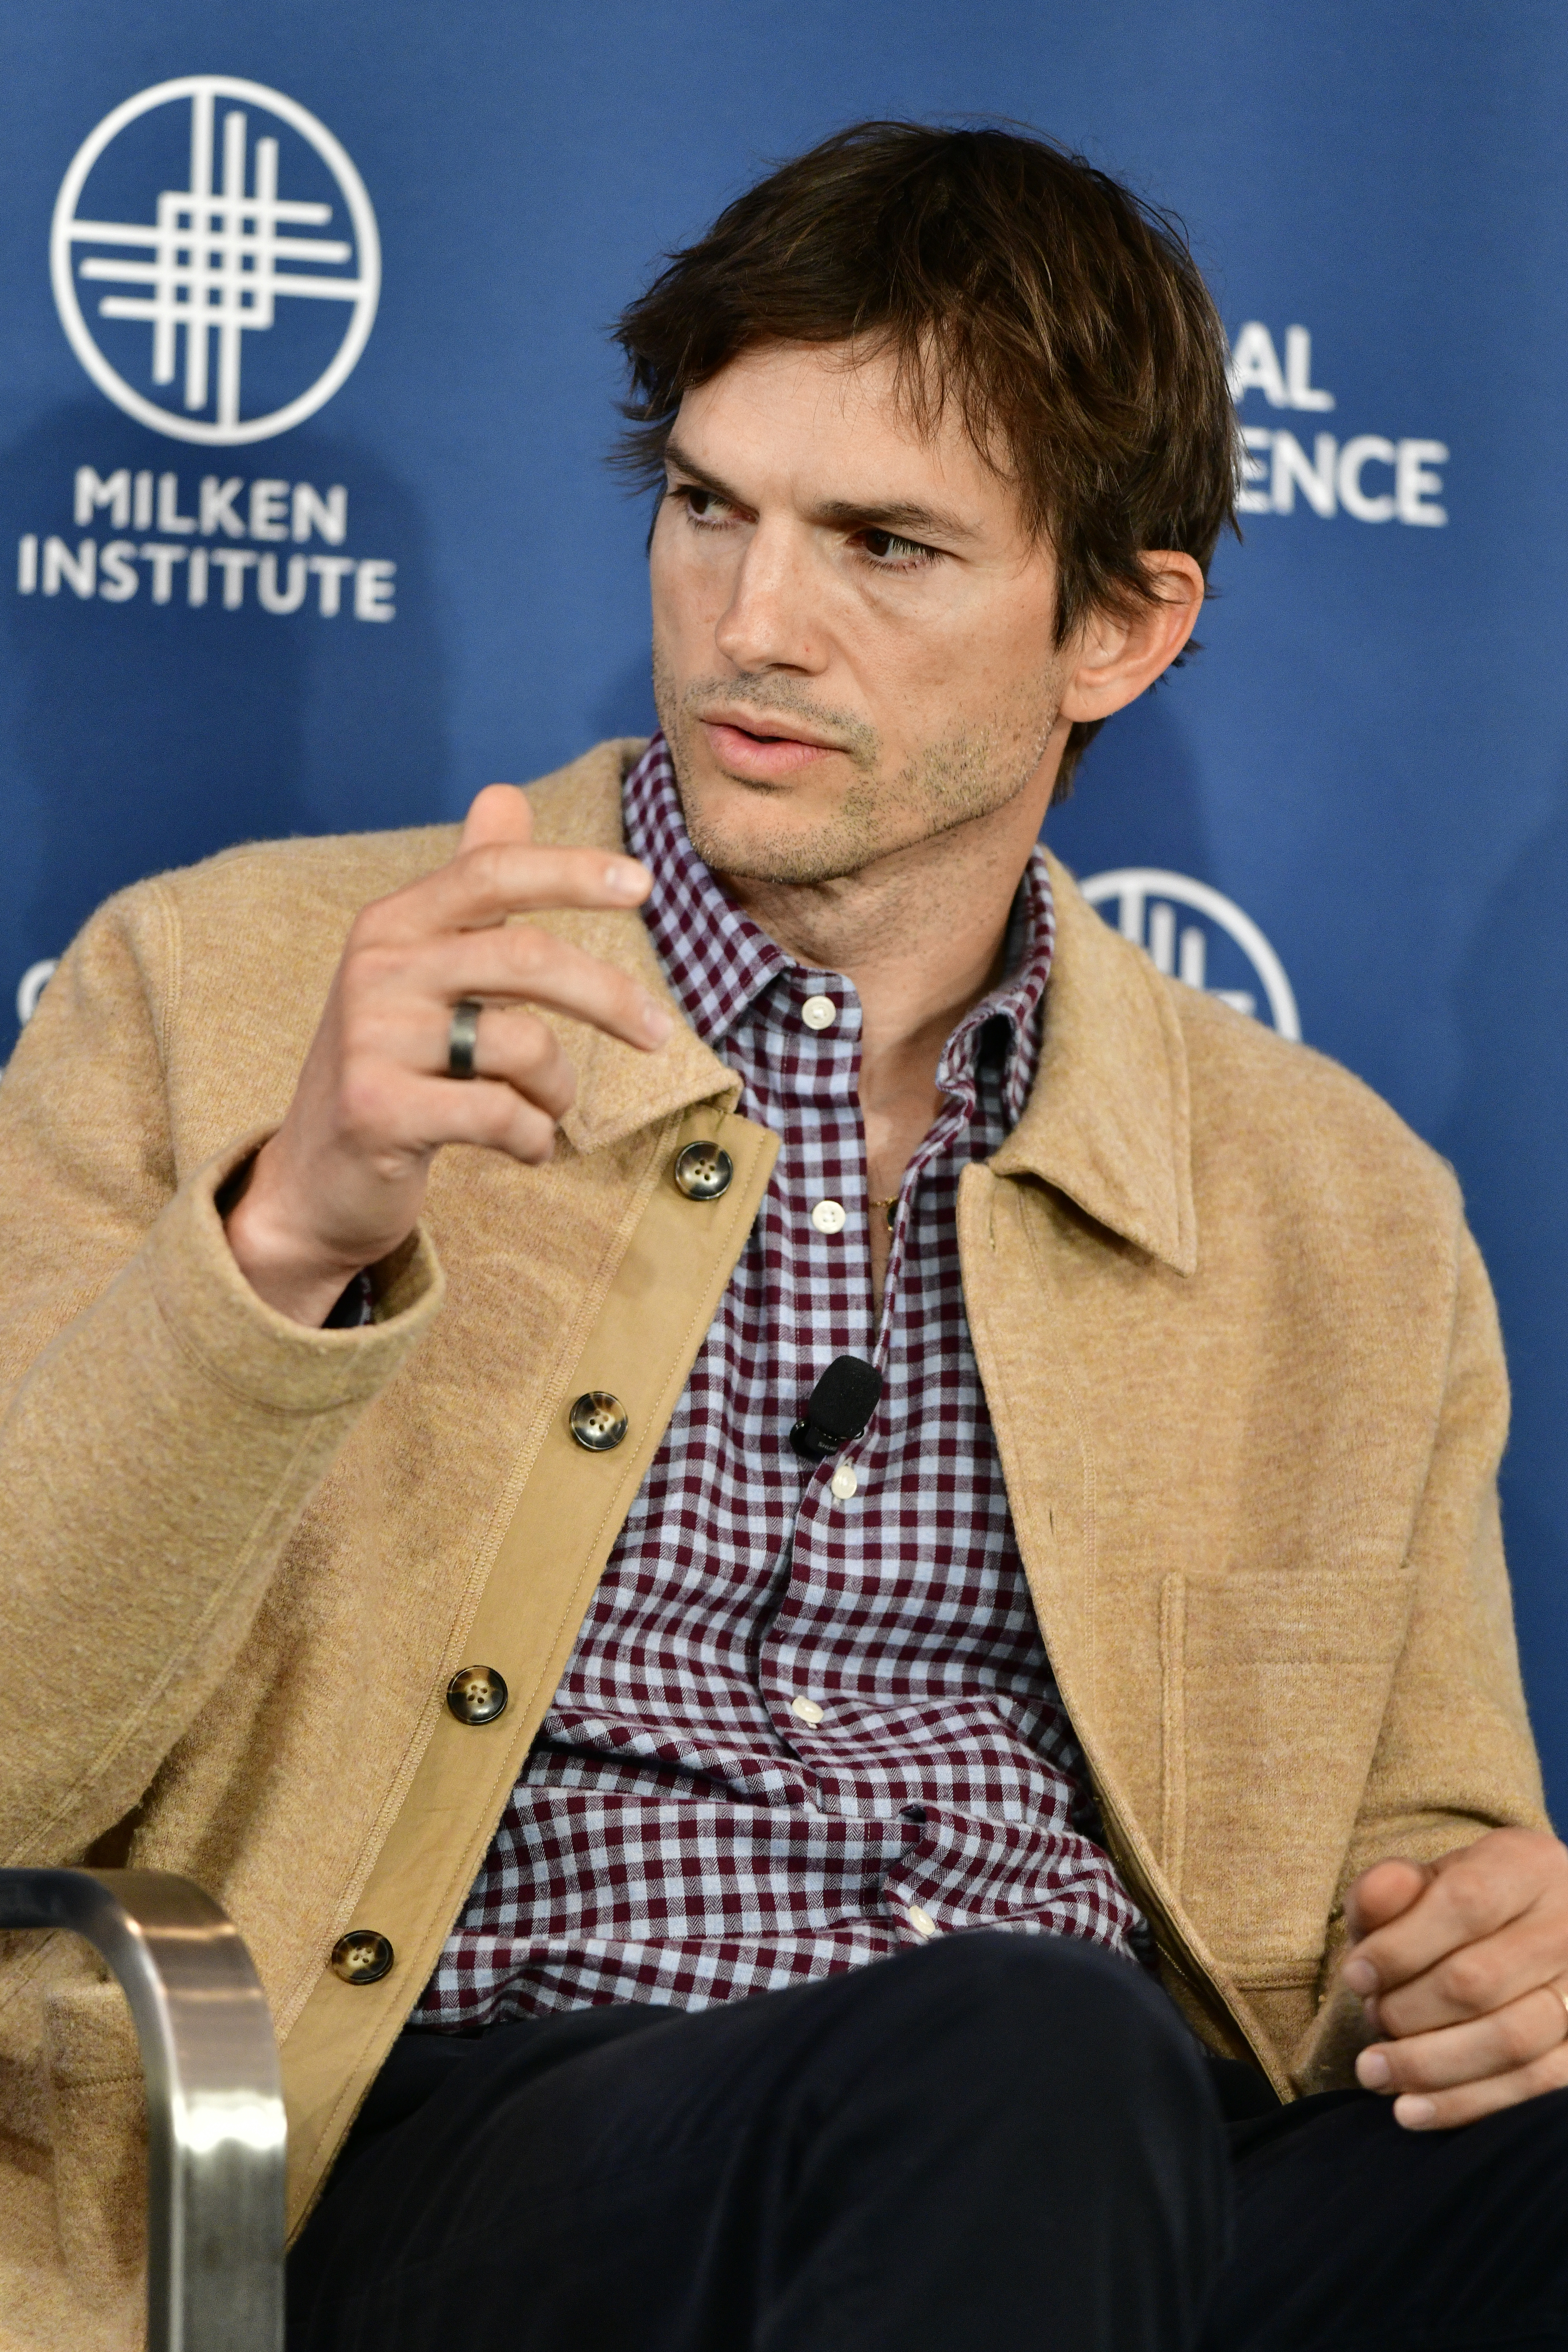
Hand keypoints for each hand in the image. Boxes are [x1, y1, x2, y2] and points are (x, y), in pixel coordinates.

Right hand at [224, 783, 670, 1324]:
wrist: (315, 1178)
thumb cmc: (392, 1065)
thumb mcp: (421, 969)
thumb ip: (469, 889)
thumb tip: (504, 794)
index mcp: (393, 925)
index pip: (491, 872)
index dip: (571, 871)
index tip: (641, 883)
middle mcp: (376, 970)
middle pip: (528, 958)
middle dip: (609, 997)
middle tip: (657, 1033)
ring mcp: (371, 1040)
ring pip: (524, 1044)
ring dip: (560, 1088)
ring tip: (546, 1108)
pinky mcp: (377, 1111)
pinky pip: (502, 1115)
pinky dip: (535, 1138)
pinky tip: (526, 1148)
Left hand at [1342, 1826, 1567, 2128]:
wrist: (1534, 1934)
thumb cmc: (1464, 1909)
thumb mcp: (1425, 1882)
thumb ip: (1389, 1888)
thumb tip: (1372, 1901)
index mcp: (1530, 1866)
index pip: (1466, 1903)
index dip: (1401, 1946)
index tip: (1355, 1976)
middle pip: (1481, 1980)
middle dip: (1408, 2010)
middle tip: (1368, 2022)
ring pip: (1510, 2041)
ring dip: (1429, 2065)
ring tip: (1374, 2072)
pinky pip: (1535, 2087)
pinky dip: (1467, 2104)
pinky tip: (1412, 2111)